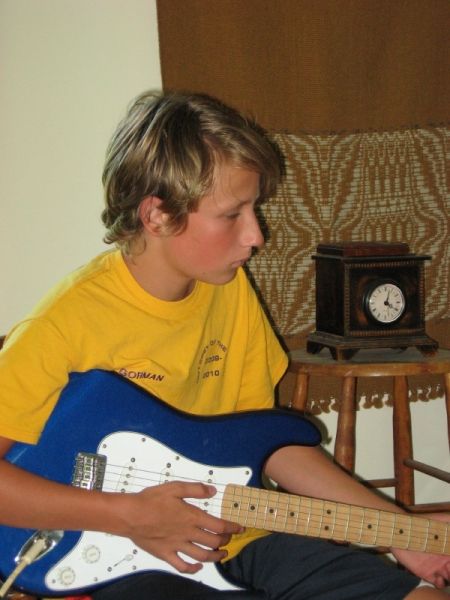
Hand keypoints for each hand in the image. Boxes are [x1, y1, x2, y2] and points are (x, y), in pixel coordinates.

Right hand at [112, 481, 243, 573]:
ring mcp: (177, 546)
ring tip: (222, 555)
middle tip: (229, 538)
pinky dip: (192, 570)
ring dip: (215, 557)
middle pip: (213, 542)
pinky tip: (197, 568)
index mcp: (192, 516)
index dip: (232, 528)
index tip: (240, 528)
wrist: (131, 515)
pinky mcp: (166, 554)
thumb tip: (212, 490)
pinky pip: (182, 566)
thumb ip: (196, 489)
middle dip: (225, 541)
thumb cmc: (151, 500)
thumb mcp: (175, 488)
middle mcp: (187, 533)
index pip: (219, 525)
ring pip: (202, 556)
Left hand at [392, 513, 449, 587]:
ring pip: (449, 578)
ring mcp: (435, 566)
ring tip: (446, 573)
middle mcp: (444, 558)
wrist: (402, 530)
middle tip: (449, 567)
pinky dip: (440, 584)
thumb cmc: (422, 523)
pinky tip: (439, 580)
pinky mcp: (425, 572)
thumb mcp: (441, 519)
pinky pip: (437, 583)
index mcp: (448, 547)